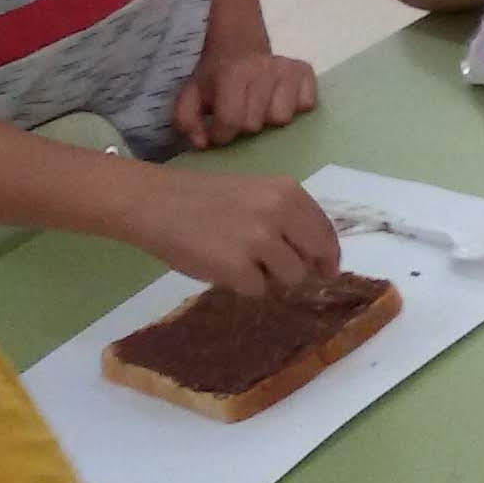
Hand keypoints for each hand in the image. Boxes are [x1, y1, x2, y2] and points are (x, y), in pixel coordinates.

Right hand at [119, 170, 341, 295]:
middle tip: (286, 275)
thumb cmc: (205, 200)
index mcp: (288, 192)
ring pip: (290, 278)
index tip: (327, 269)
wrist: (155, 203)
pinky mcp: (237, 268)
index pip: (325, 232)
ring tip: (243, 263)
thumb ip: (288, 219)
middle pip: (315, 259)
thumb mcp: (256, 194)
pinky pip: (258, 290)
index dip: (328, 255)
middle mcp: (280, 213)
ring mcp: (260, 241)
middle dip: (305, 270)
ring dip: (271, 278)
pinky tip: (223, 268)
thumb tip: (316, 258)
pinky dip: (243, 286)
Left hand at [173, 49, 318, 150]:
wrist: (238, 45)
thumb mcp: (190, 96)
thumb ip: (187, 122)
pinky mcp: (305, 72)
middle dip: (244, 126)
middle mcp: (263, 69)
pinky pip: (307, 104)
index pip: (231, 121)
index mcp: (232, 74)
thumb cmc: (214, 77)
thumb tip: (203, 143)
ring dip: (270, 119)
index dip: (221, 135)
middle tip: (239, 115)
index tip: (218, 131)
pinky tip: (280, 99)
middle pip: (256, 124)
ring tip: (261, 108)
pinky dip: (295, 107)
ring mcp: (287, 70)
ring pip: (283, 118)